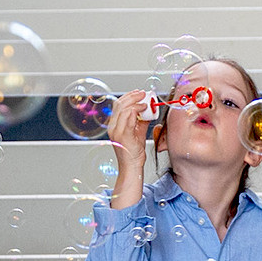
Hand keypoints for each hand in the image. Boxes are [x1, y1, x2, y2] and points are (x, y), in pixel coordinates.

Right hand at [104, 90, 152, 208]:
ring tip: (145, 99)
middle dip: (133, 95)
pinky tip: (144, 109)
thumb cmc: (134, 153)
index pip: (118, 105)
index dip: (129, 96)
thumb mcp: (138, 133)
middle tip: (144, 93)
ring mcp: (116, 130)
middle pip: (119, 103)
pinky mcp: (123, 135)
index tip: (139, 93)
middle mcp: (113, 127)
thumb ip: (142, 121)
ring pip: (123, 107)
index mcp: (115, 125)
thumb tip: (148, 110)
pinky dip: (137, 109)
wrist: (132, 167)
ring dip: (136, 100)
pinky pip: (128, 116)